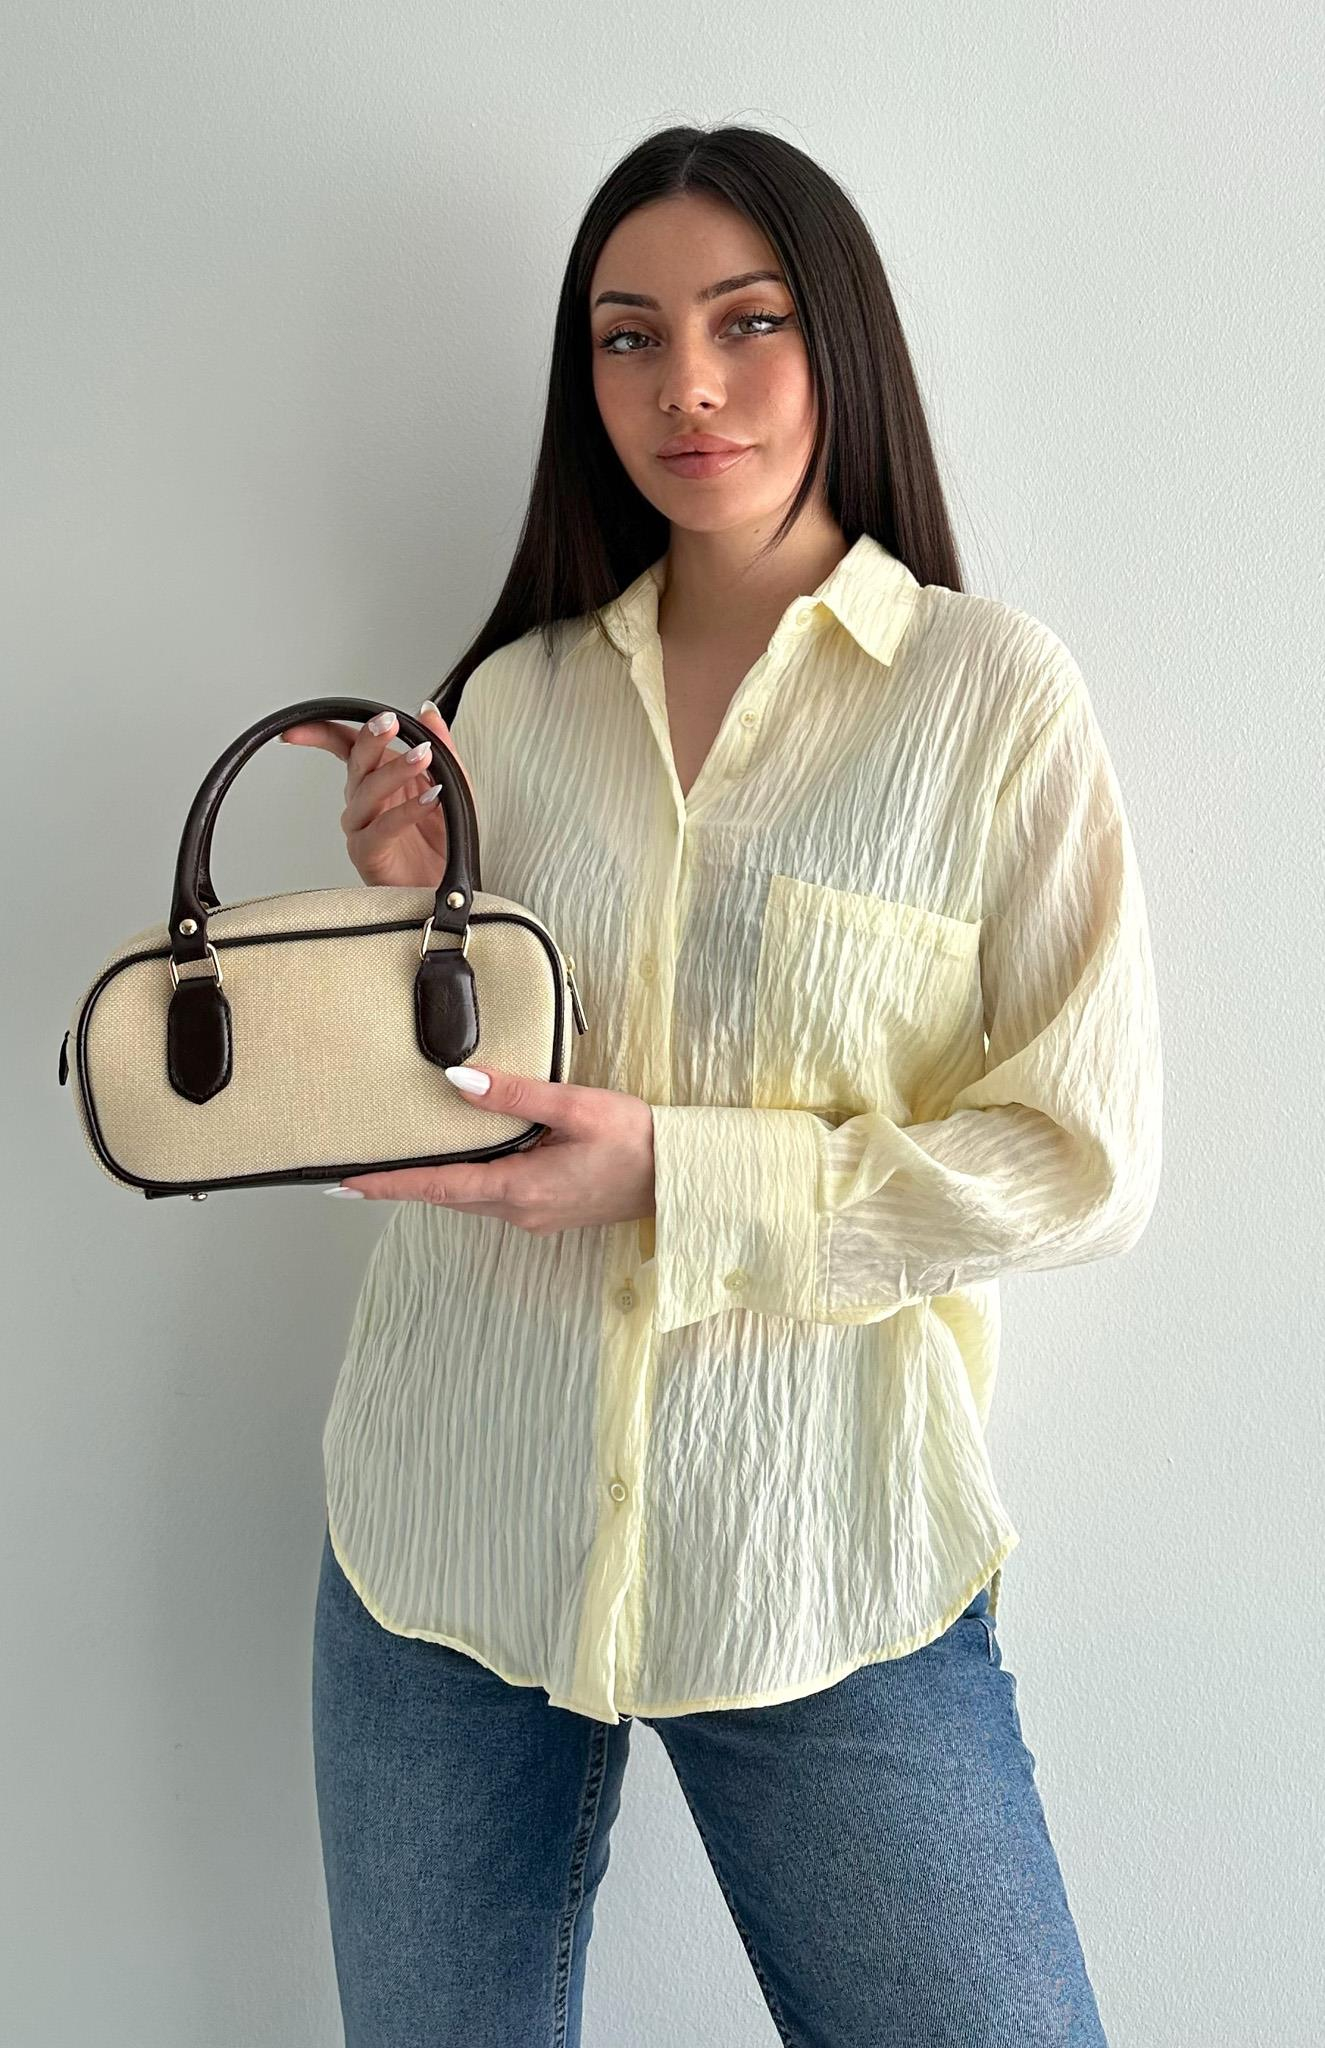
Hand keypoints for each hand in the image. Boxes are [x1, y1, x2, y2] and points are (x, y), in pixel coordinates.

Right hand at [279, 700, 473, 888]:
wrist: (449, 886)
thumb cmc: (443, 840)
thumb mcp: (453, 785)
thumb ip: (442, 747)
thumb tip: (427, 710)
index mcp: (376, 778)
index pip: (343, 746)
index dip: (320, 732)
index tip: (301, 726)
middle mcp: (363, 801)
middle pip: (356, 762)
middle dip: (371, 739)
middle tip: (389, 723)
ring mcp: (362, 827)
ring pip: (368, 792)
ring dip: (396, 770)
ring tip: (424, 756)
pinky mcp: (370, 853)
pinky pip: (384, 827)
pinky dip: (408, 811)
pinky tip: (430, 799)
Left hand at [327, 1065, 656, 1233]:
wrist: (683, 1177)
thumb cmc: (639, 1140)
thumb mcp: (576, 1107)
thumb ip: (514, 1094)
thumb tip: (457, 1080)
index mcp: (521, 1188)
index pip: (437, 1187)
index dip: (388, 1185)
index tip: (345, 1183)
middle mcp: (521, 1211)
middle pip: (447, 1197)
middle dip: (403, 1185)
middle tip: (356, 1173)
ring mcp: (536, 1216)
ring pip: (470, 1200)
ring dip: (435, 1184)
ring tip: (399, 1166)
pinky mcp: (550, 1210)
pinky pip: (494, 1198)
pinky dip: (468, 1183)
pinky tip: (464, 1163)